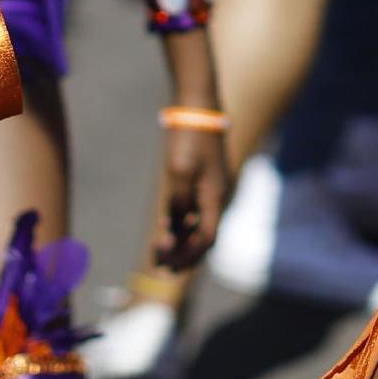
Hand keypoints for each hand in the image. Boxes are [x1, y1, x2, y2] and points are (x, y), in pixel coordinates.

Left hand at [153, 124, 229, 271]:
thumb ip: (177, 202)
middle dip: (184, 255)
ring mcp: (212, 191)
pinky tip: (165, 231)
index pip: (207, 239)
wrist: (198, 110)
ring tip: (159, 254)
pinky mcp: (205, 183)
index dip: (188, 256)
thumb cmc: (188, 140)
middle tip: (162, 269)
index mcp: (216, 198)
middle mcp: (218, 198)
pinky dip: (181, 225)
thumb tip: (174, 227)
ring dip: (181, 242)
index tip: (168, 267)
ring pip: (199, 226)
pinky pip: (195, 212)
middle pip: (205, 237)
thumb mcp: (179, 171)